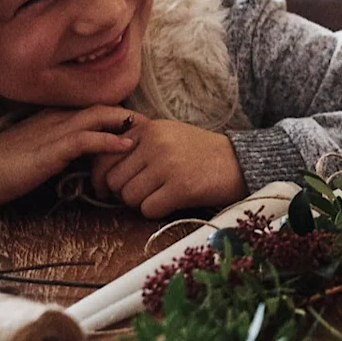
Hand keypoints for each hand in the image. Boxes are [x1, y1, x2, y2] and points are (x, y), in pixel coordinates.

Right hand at [0, 106, 138, 206]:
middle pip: (101, 108)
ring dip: (125, 123)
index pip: (93, 110)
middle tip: (155, 126)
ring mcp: (52, 132)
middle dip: (130, 115)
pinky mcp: (49, 150)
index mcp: (54, 120)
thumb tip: (88, 163)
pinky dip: (107, 141)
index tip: (141, 125)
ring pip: (96, 118)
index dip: (119, 116)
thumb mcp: (40, 157)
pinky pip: (84, 140)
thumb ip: (64, 154)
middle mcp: (56, 119)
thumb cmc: (3, 168)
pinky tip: (125, 146)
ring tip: (149, 131)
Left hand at [95, 118, 249, 218]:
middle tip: (141, 194)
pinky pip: (148, 209)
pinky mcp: (181, 187)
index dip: (102, 177)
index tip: (108, 188)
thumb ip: (136, 144)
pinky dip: (156, 211)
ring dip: (140, 203)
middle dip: (123, 193)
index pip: (104, 157)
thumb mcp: (166, 135)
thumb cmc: (200, 152)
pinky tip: (171, 202)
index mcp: (148, 129)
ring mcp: (167, 165)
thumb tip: (101, 169)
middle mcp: (154, 144)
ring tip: (160, 195)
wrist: (239, 162)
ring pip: (129, 197)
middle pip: (114, 180)